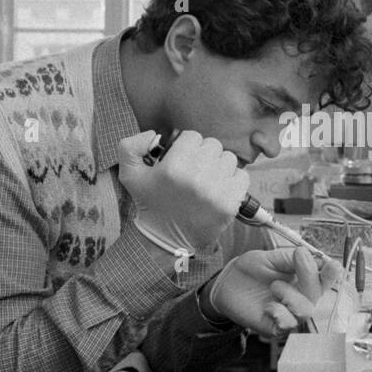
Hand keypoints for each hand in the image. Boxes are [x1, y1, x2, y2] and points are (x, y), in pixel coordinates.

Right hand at [117, 130, 249, 254]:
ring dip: (219, 165)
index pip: (192, 136)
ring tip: (206, 179)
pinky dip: (233, 180)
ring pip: (228, 158)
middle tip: (194, 170)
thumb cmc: (150, 203)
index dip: (186, 146)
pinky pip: (242, 176)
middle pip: (213, 145)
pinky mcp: (230, 204)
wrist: (166, 239)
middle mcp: (196, 177)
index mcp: (173, 168)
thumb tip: (154, 133)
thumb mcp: (129, 174)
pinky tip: (219, 188)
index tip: (181, 159)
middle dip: (203, 154)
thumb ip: (130, 146)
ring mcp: (216, 191)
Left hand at [201, 247, 340, 336]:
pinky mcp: (275, 326)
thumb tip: (309, 255)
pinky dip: (279, 313)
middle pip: (318, 294)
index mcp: (303, 279)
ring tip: (274, 287)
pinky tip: (268, 306)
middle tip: (297, 259)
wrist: (226, 284)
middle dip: (309, 276)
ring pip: (306, 311)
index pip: (326, 278)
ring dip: (291, 296)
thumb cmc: (250, 270)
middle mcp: (300, 297)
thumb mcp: (270, 257)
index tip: (330, 264)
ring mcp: (288, 313)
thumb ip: (290, 258)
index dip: (332, 273)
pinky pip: (288, 325)